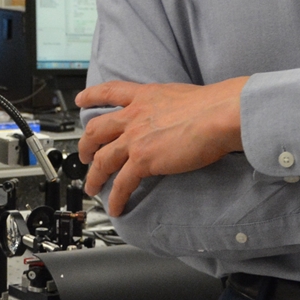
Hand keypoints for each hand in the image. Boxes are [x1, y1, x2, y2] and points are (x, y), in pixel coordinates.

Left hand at [76, 77, 247, 216]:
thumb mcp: (183, 95)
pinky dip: (115, 198)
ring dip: (94, 176)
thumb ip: (172, 105)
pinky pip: (122, 183)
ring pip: (103, 159)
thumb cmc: (214, 105)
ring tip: (92, 187)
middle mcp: (134, 115)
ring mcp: (136, 138)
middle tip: (84, 154)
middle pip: (96, 129)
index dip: (91, 96)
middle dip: (86, 144)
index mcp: (145, 96)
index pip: (110, 92)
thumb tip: (180, 113)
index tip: (80, 100)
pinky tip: (115, 207)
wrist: (219, 114)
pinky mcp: (143, 160)